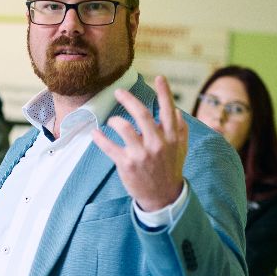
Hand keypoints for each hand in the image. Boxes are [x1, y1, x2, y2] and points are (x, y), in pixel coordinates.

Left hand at [92, 74, 187, 211]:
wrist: (163, 198)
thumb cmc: (170, 169)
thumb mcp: (181, 149)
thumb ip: (180, 130)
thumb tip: (176, 111)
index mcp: (171, 137)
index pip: (168, 110)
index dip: (164, 93)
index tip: (159, 77)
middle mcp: (157, 143)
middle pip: (141, 114)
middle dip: (129, 99)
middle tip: (118, 91)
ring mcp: (141, 154)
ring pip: (124, 128)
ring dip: (115, 120)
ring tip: (112, 120)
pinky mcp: (127, 164)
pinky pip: (109, 147)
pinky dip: (100, 138)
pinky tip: (95, 133)